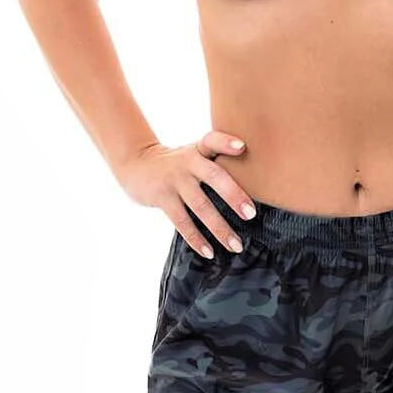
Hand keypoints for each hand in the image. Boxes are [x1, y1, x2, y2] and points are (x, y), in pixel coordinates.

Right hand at [115, 129, 255, 257]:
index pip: (212, 140)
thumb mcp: (195, 153)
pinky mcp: (162, 198)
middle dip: (233, 195)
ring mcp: (174, 181)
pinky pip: (181, 221)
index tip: (242, 147)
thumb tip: (255, 186)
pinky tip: (209, 252)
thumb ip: (218, 161)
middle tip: (251, 214)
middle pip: (213, 176)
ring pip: (200, 206)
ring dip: (219, 228)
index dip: (226, 142)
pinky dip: (196, 238)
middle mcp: (188, 162)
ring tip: (236, 245)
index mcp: (199, 149)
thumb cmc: (179, 162)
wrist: (137, 164)